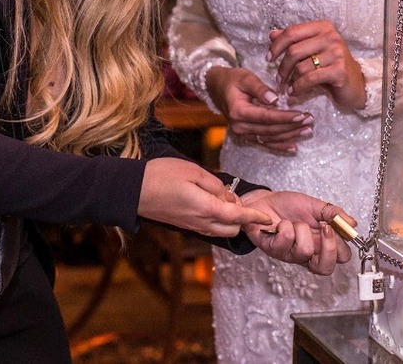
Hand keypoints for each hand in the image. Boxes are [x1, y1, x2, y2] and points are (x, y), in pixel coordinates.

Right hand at [138, 158, 272, 236]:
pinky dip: (219, 221)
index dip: (255, 218)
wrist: (133, 191)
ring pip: (221, 231)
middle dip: (243, 219)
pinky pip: (209, 228)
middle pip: (232, 229)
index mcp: (206, 209)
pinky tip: (214, 204)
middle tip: (241, 198)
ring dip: (231, 221)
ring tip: (228, 199)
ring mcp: (192, 226)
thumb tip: (228, 196)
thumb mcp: (193, 172)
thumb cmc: (162, 176)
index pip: (238, 217)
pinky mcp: (185, 225)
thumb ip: (215, 185)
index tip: (269, 218)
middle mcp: (201, 223)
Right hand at [206, 65, 313, 153]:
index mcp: (239, 112)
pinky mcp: (246, 136)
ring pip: (270, 138)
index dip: (285, 117)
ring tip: (307, 130)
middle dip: (292, 126)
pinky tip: (294, 147)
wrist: (217, 88)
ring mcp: (242, 134)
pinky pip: (265, 143)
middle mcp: (239, 127)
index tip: (301, 114)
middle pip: (271, 130)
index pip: (267, 117)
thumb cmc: (233, 80)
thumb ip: (260, 88)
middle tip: (310, 120)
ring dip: (290, 136)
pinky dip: (280, 146)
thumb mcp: (245, 77)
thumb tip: (276, 99)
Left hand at [239, 189, 355, 274]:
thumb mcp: (315, 206)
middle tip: (323, 227)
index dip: (340, 246)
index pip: (341, 258)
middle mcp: (308, 253)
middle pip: (326, 268)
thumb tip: (353, 223)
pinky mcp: (274, 250)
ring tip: (293, 222)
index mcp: (321, 244)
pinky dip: (284, 225)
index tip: (332, 227)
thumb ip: (334, 214)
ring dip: (301, 229)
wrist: (265, 200)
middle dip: (328, 246)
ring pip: (305, 250)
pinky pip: (286, 240)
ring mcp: (291, 254)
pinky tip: (280, 223)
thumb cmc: (289, 206)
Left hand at [269, 21, 365, 110]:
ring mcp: (337, 53)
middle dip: (282, 66)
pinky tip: (294, 92)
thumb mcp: (313, 50)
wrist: (356, 84)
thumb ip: (294, 41)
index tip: (269, 58)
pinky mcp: (339, 70)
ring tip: (287, 86)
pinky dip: (298, 87)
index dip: (277, 45)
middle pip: (294, 50)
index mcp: (323, 27)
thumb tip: (272, 34)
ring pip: (301, 66)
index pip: (292, 32)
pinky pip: (310, 79)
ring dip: (290, 79)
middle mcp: (331, 36)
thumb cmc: (331, 65)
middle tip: (278, 78)